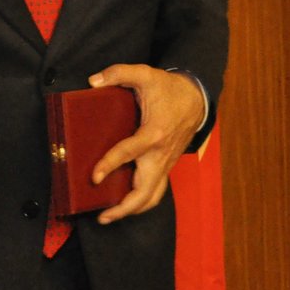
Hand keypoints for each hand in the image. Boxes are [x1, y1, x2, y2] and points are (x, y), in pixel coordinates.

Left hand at [86, 65, 205, 224]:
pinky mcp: (166, 166)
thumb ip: (119, 73)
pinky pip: (156, 191)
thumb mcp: (145, 74)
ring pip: (152, 196)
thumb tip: (93, 81)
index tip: (94, 177)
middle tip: (101, 215)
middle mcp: (161, 154)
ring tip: (109, 216)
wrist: (196, 99)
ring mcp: (165, 163)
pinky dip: (141, 202)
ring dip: (132, 210)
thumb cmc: (169, 88)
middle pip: (145, 190)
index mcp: (154, 132)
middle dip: (124, 207)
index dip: (110, 164)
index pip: (130, 152)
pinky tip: (124, 204)